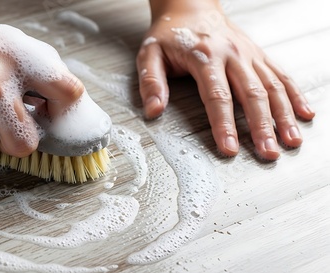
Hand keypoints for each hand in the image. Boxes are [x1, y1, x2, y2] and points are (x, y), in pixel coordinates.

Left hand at [138, 0, 314, 159]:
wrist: (190, 5)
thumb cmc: (169, 33)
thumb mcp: (150, 54)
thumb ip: (151, 82)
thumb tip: (154, 111)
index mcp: (205, 56)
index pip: (217, 96)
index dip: (224, 125)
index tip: (229, 149)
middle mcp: (232, 54)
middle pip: (252, 94)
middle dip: (262, 127)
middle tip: (268, 153)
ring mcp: (249, 54)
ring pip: (272, 86)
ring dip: (283, 116)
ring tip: (291, 141)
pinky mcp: (258, 54)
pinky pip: (281, 75)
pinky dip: (295, 95)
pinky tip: (304, 114)